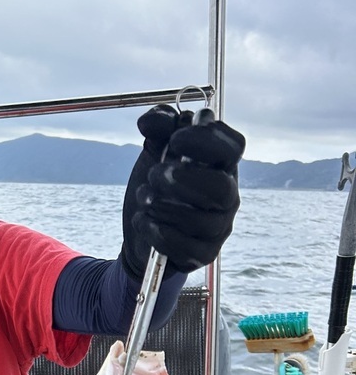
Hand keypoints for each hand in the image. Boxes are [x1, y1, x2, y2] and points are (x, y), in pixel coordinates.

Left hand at [121, 104, 245, 276]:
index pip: (233, 146)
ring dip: (164, 207)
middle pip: (222, 188)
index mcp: (220, 162)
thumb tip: (150, 121)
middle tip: (154, 175)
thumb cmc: (156, 182)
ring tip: (144, 198)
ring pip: (203, 221)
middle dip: (183, 181)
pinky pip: (188, 248)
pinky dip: (159, 233)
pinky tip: (143, 220)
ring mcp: (219, 226)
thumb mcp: (154, 148)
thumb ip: (158, 126)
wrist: (140, 226)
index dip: (206, 140)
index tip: (175, 139)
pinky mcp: (204, 253)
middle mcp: (226, 193)